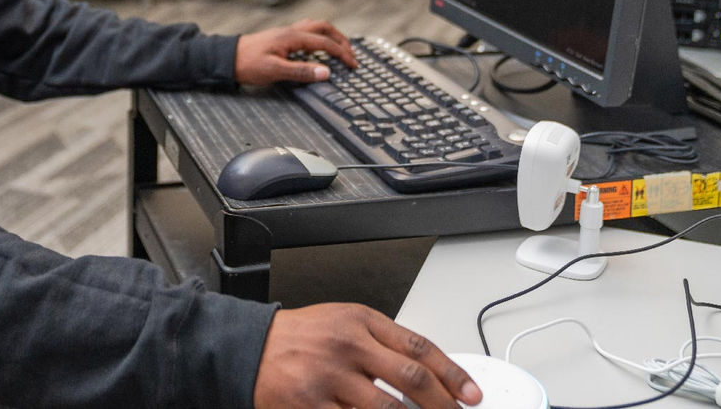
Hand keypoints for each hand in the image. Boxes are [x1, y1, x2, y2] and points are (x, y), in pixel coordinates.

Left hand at [234, 19, 356, 85]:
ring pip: (315, 27)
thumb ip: (301, 71)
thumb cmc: (247, 63)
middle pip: (324, 28)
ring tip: (339, 48)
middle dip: (341, 39)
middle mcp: (291, 31)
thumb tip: (325, 72)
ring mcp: (286, 33)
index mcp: (293, 37)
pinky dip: (318, 37)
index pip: (325, 43)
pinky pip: (306, 31)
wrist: (227, 58)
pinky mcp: (281, 37)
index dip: (342, 54)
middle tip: (351, 54)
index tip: (352, 64)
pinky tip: (316, 47)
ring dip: (330, 35)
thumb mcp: (275, 71)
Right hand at [253, 304, 480, 407]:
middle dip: (444, 405)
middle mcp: (348, 346)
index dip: (452, 374)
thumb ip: (383, 343)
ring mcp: (330, 378)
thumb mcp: (343, 322)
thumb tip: (427, 373)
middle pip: (412, 379)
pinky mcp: (312, 406)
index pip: (419, 347)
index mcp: (360, 321)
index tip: (472, 394)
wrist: (249, 347)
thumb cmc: (299, 337)